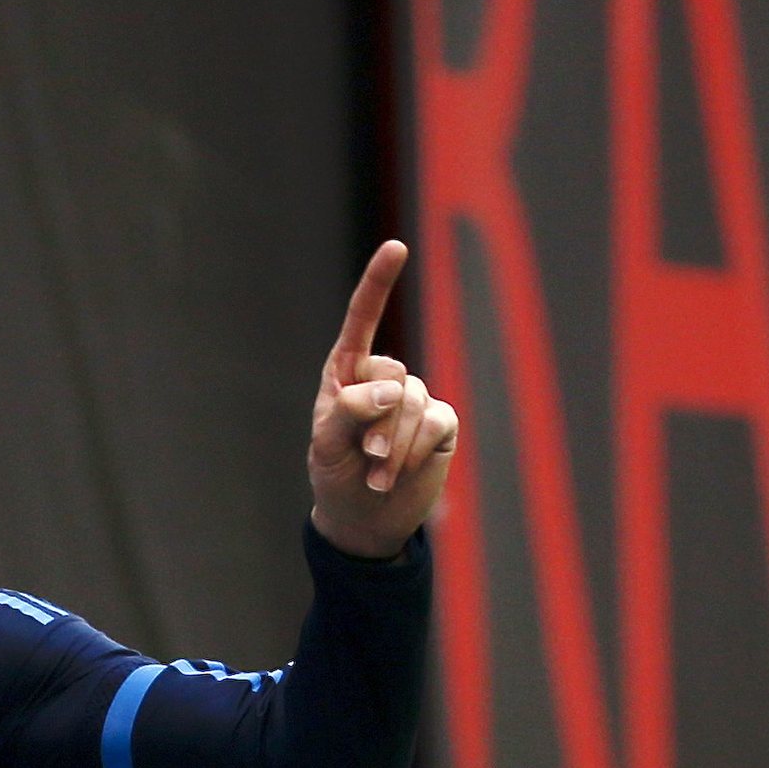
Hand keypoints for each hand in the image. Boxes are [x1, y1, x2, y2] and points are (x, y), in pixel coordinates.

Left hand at [307, 241, 458, 558]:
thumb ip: (351, 411)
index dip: (379, 283)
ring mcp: (415, 400)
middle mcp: (383, 379)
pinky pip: (436, 422)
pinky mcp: (440, 425)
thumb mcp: (327, 445)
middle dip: (378, 421)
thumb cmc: (335, 475)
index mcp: (346, 373)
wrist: (364, 520)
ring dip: (394, 445)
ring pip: (415, 402)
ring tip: (376, 476)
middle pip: (393, 374)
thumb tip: (393, 387)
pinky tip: (395, 475)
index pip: (363, 320)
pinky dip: (415, 451)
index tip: (397, 247)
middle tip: (364, 457)